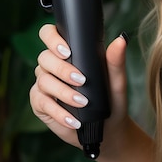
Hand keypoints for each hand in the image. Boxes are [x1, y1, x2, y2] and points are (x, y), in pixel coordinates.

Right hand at [30, 24, 129, 151]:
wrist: (107, 127)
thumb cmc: (111, 98)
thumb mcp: (116, 80)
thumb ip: (116, 60)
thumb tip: (121, 39)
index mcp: (71, 52)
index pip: (49, 34)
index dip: (52, 38)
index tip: (67, 50)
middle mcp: (53, 65)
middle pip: (44, 58)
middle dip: (62, 69)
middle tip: (82, 80)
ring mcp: (44, 84)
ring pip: (43, 80)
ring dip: (63, 92)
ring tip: (82, 102)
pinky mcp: (40, 103)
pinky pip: (42, 103)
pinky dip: (59, 113)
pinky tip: (73, 120)